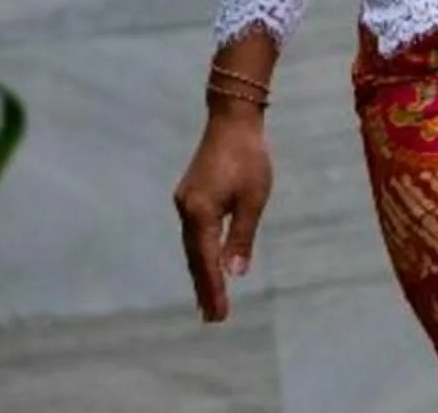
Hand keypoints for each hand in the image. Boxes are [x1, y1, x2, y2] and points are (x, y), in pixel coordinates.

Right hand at [174, 107, 273, 322]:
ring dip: (201, 273)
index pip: (208, 261)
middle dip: (205, 288)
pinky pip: (192, 234)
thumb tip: (235, 274)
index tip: (219, 315)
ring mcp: (184, 202)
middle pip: (195, 257)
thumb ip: (241, 238)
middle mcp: (186, 210)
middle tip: (213, 318)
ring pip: (192, 246)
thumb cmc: (249, 158)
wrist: (232, 119)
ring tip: (209, 300)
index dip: (214, 290)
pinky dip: (200, 253)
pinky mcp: (189, 195)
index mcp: (201, 213)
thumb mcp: (252, 200)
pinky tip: (206, 264)